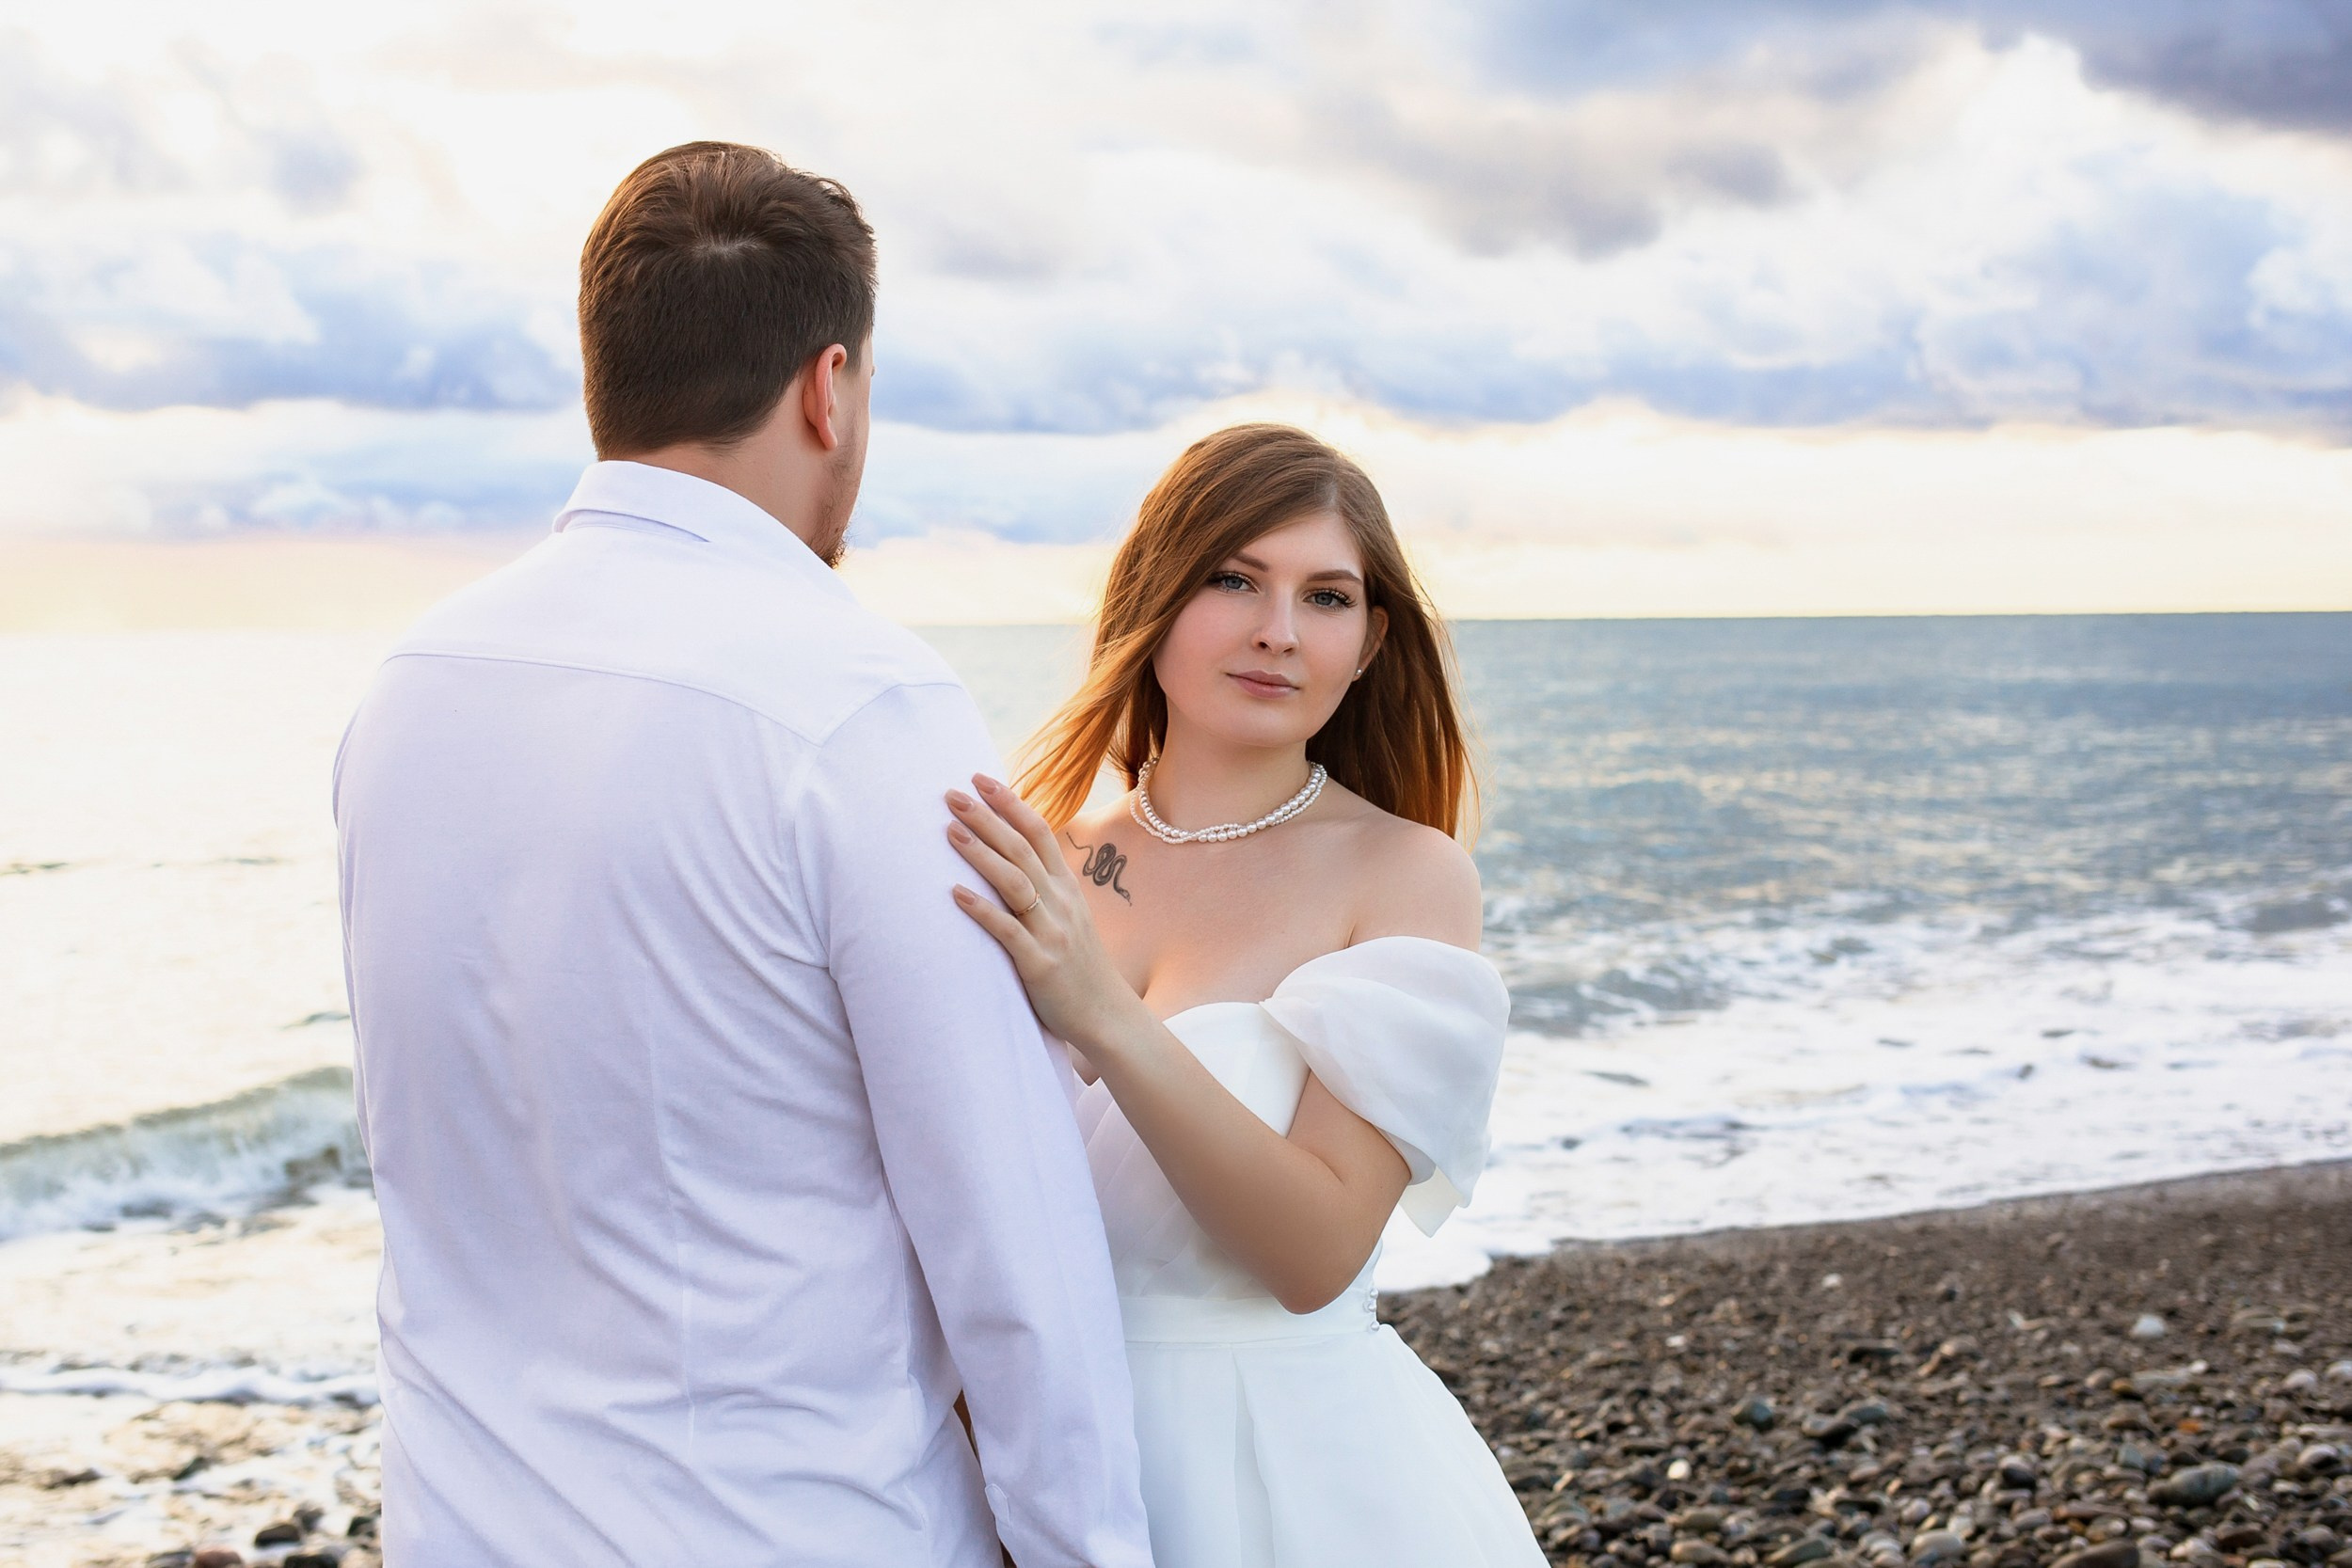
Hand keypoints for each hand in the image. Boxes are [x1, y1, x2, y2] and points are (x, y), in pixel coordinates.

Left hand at [946, 775, 1144, 1060]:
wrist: (1106, 1015)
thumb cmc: (1078, 966)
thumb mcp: (1069, 917)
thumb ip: (1046, 888)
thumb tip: (1012, 858)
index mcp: (1066, 887)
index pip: (1038, 832)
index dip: (1010, 803)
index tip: (981, 779)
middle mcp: (1061, 902)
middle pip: (1021, 849)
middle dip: (986, 818)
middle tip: (952, 794)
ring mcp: (1051, 931)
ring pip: (1014, 882)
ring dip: (982, 853)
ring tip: (950, 831)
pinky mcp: (1039, 963)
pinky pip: (1007, 931)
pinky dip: (981, 910)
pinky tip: (955, 893)